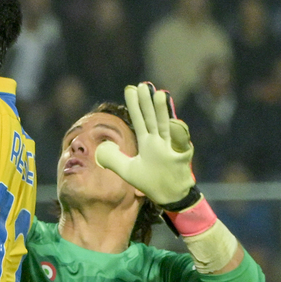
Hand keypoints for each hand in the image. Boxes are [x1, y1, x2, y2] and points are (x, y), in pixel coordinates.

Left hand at [94, 82, 195, 206]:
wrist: (170, 196)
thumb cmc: (151, 182)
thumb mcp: (127, 170)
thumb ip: (113, 159)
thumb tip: (99, 148)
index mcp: (147, 142)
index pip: (139, 120)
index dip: (135, 105)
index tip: (131, 89)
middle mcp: (159, 141)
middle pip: (152, 118)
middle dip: (147, 102)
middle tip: (143, 85)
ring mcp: (170, 148)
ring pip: (166, 126)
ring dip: (163, 111)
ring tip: (160, 94)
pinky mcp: (181, 157)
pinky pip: (181, 144)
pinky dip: (179, 133)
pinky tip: (174, 122)